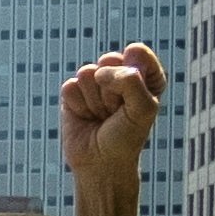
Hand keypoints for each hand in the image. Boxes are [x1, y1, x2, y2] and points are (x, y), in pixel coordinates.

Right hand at [59, 45, 163, 185]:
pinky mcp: (72, 93)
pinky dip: (78, 105)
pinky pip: (70, 86)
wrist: (102, 163)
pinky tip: (86, 117)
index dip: (133, 75)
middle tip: (116, 110)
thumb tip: (98, 72)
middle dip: (111, 89)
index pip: (135, 52)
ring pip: (87, 72)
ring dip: (94, 100)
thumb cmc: (127, 136)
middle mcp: (118, 74)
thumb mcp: (143, 108)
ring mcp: (94, 82)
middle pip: (109, 60)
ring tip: (101, 116)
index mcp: (144, 73)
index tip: (135, 100)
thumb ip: (130, 81)